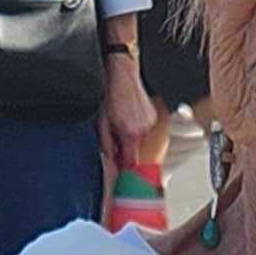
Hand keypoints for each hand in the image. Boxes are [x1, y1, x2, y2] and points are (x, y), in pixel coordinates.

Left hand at [100, 44, 161, 177]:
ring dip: (133, 145)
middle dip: (128, 158)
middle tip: (118, 159)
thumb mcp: (102, 124)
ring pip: (142, 145)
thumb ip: (107, 146)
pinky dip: (138, 134)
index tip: (122, 181)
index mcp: (131, 135)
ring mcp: (151, 123)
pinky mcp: (153, 117)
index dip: (125, 173)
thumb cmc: (110, 95)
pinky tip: (129, 126)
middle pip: (138, 155)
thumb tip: (111, 163)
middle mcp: (144, 131)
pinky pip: (146, 133)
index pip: (130, 164)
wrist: (122, 73)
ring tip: (121, 136)